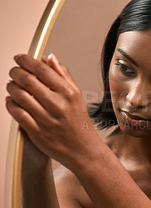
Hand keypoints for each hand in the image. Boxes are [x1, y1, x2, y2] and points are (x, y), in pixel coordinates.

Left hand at [6, 54, 102, 170]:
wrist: (83, 149)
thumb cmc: (79, 123)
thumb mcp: (77, 95)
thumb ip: (63, 75)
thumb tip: (49, 58)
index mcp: (69, 93)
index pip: (43, 70)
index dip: (27, 60)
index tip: (20, 58)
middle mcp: (58, 105)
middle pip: (28, 80)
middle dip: (15, 72)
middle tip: (14, 71)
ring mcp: (47, 119)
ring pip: (19, 96)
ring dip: (11, 87)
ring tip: (11, 85)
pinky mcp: (37, 132)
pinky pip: (17, 113)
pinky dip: (10, 104)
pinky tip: (11, 100)